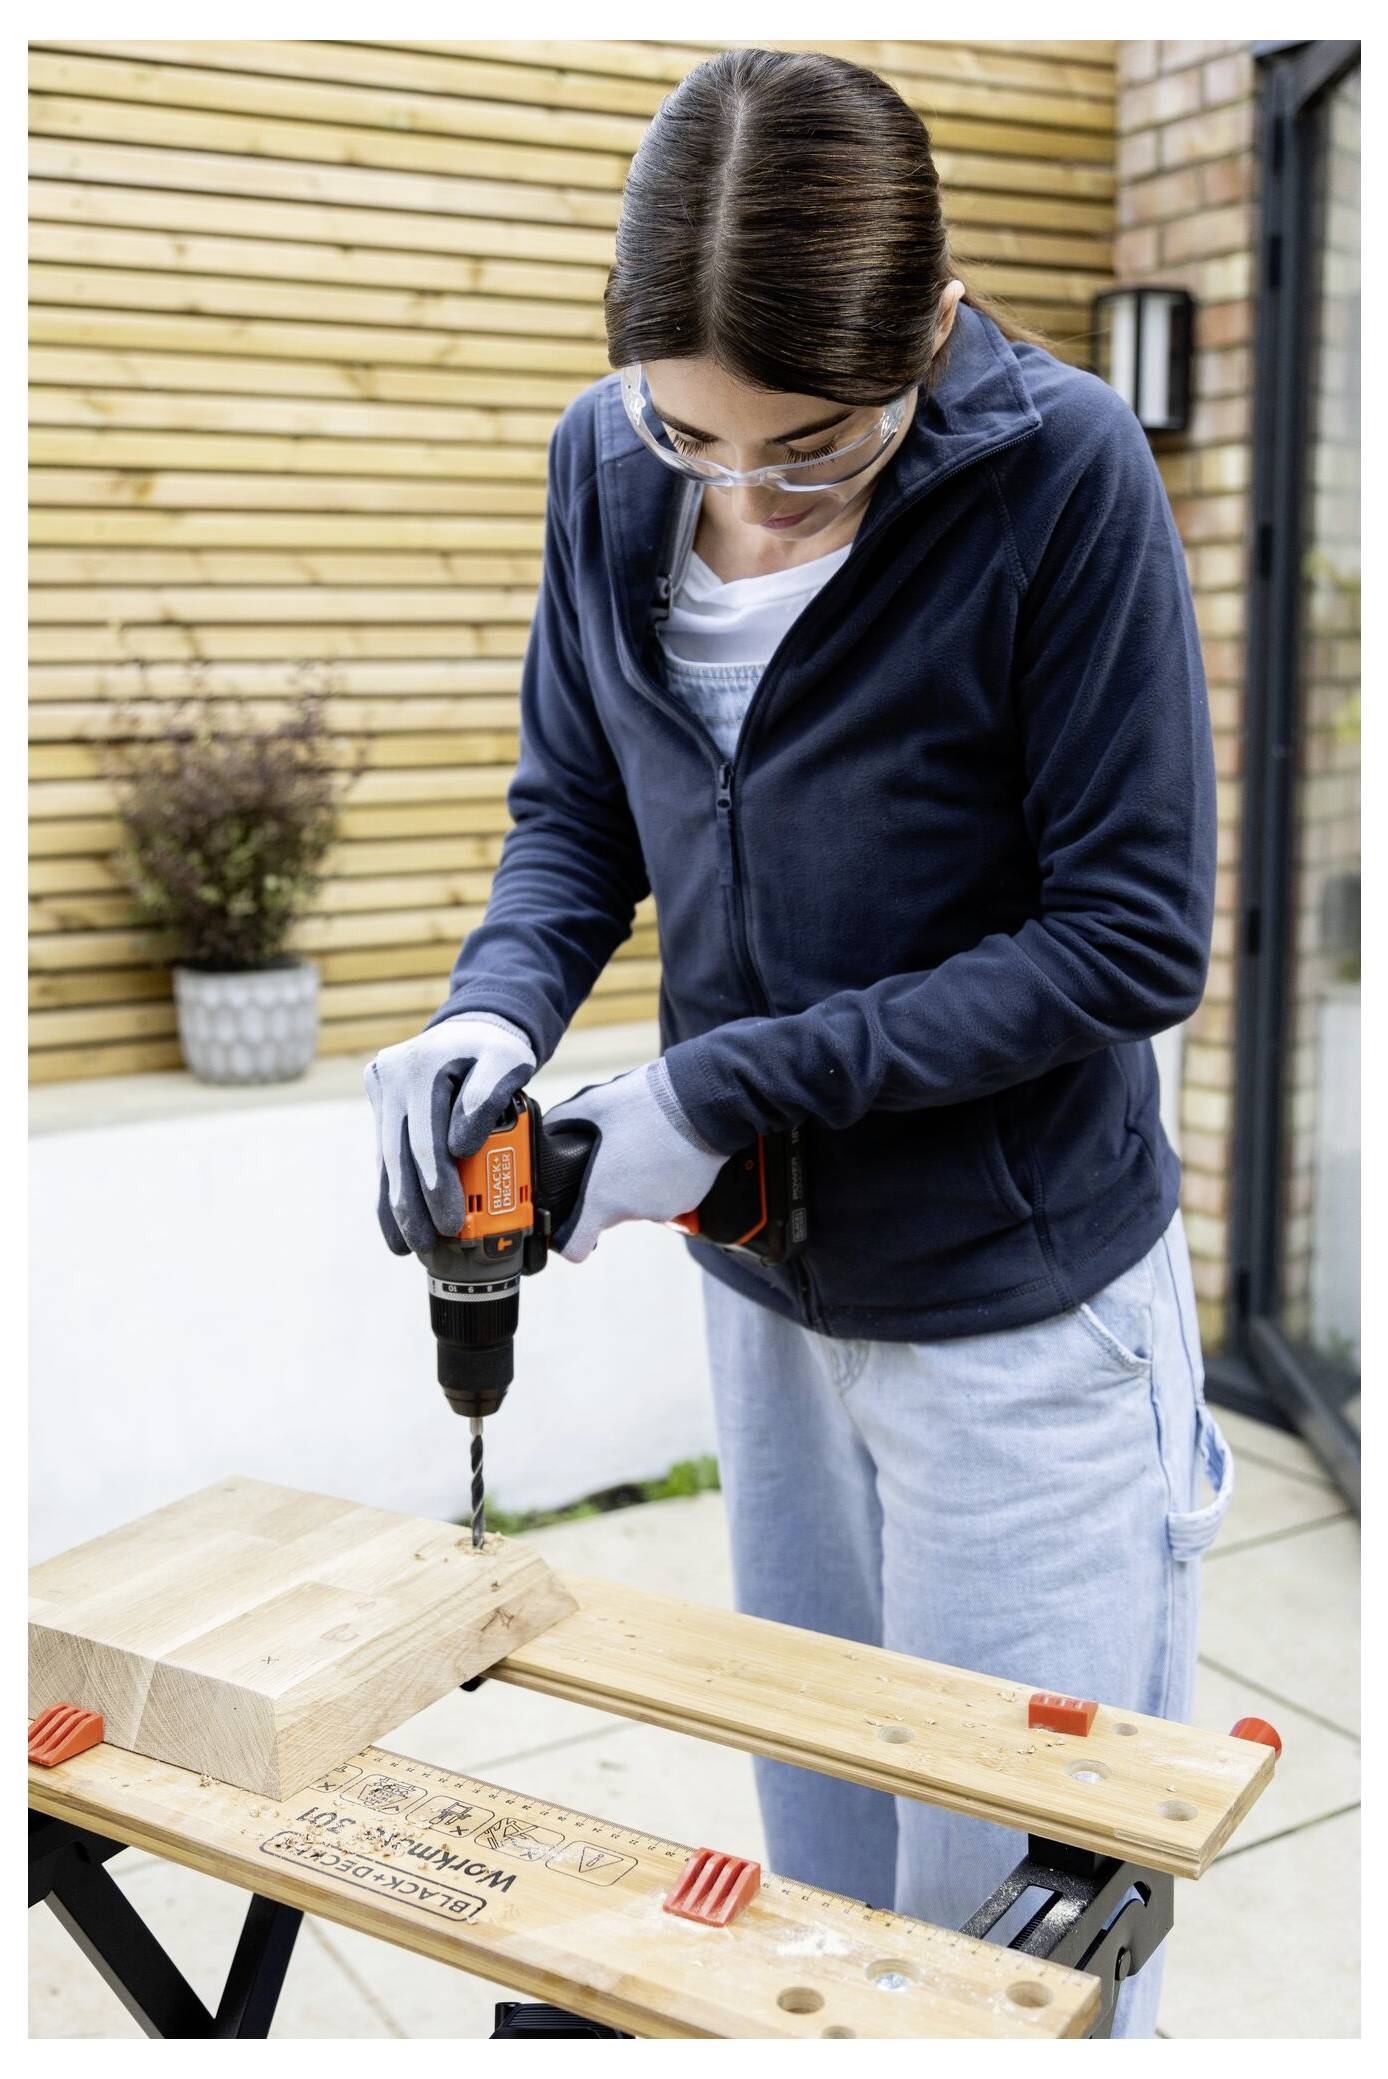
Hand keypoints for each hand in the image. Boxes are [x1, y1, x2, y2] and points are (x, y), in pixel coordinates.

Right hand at [364, 1013, 535, 1255]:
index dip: (438, 1185)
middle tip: (430, 1245)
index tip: (454, 1221)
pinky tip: (395, 1226)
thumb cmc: (496, 1050)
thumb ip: (488, 1097)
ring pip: (387, 1159)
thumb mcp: (507, 1061)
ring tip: (407, 1247)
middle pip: (401, 1155)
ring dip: (396, 1206)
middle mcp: (392, 1078)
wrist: (472, 1029)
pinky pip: (385, 1155)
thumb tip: (460, 1147)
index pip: (427, 1139)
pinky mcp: (380, 1105)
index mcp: (422, 1067)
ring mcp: (381, 1092)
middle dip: (414, 1207)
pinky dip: (391, 1191)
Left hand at [543, 1059, 726, 1264]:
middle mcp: (633, 1211)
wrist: (703, 1102)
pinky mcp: (688, 1201)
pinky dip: (661, 1180)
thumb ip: (563, 1120)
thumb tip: (546, 1127)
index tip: (566, 1225)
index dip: (567, 1240)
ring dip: (635, 1183)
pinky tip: (663, 1151)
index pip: (576, 1247)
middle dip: (606, 1190)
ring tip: (642, 1146)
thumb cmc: (646, 1104)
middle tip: (611, 1156)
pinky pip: (665, 1196)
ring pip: (638, 1203)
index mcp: (604, 1197)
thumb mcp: (594, 1104)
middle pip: (609, 1214)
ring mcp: (663, 1209)